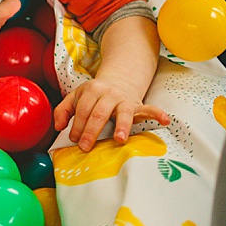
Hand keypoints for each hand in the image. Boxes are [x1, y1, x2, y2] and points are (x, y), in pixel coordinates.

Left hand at [53, 77, 169, 150]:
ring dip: (122, 125)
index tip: (74, 140)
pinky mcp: (138, 105)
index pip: (83, 110)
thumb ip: (63, 109)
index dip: (77, 125)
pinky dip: (157, 113)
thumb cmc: (94, 94)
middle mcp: (108, 94)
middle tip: (85, 146)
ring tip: (120, 138)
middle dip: (91, 130)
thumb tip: (59, 127)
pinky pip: (150, 108)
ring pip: (123, 112)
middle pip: (99, 113)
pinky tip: (165, 120)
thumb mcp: (76, 96)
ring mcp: (125, 99)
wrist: (119, 79)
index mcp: (91, 91)